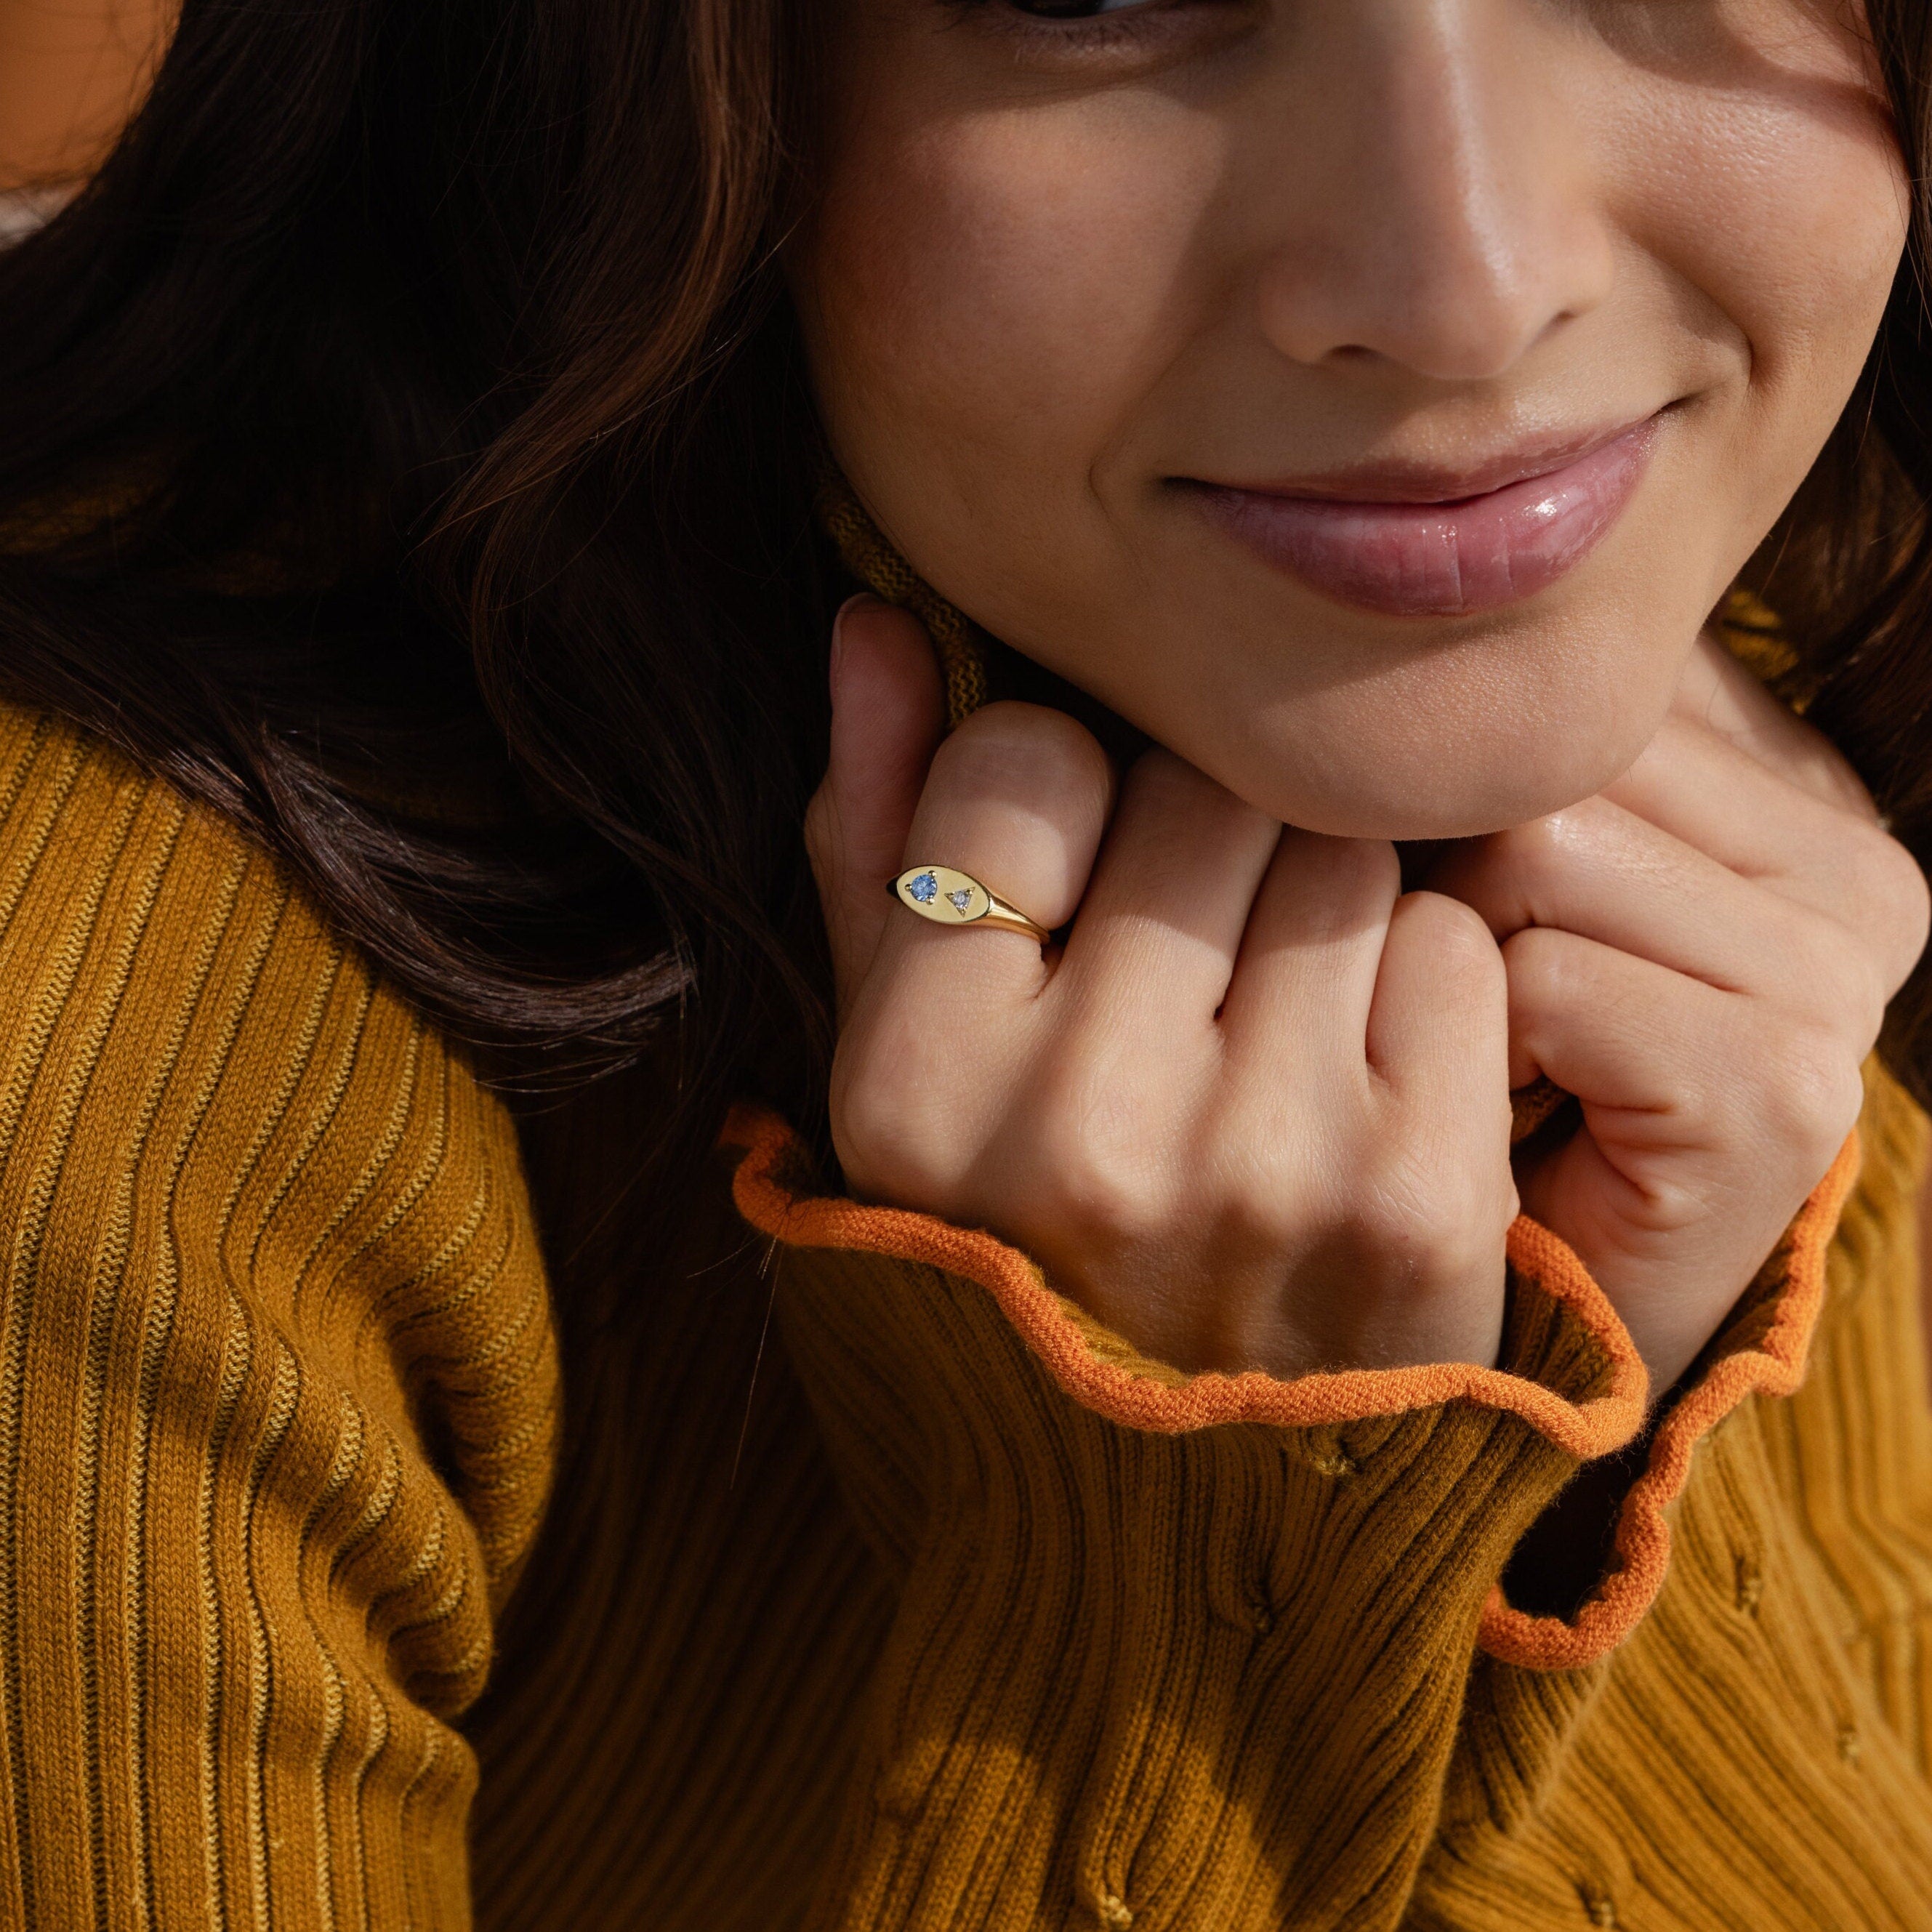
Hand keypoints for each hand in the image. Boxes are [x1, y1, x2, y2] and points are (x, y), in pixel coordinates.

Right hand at [807, 597, 1518, 1380]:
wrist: (1173, 1503)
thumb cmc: (1018, 1240)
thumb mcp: (908, 1063)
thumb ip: (874, 842)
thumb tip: (881, 618)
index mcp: (913, 1084)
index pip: (1019, 760)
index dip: (1054, 793)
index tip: (1064, 881)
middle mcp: (1077, 1127)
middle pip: (1204, 790)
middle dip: (1202, 841)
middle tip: (1191, 955)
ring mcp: (1260, 1164)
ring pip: (1342, 852)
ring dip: (1317, 903)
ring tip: (1272, 1018)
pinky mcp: (1418, 1200)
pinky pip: (1456, 947)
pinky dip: (1421, 984)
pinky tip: (1364, 1076)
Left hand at [1430, 633, 1929, 1397]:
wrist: (1541, 1288)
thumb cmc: (1506, 1061)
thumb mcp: (1524, 869)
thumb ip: (1524, 746)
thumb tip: (1410, 616)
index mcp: (1806, 791)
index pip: (1588, 679)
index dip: (1472, 782)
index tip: (1464, 887)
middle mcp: (1857, 869)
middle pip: (1554, 754)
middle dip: (1454, 862)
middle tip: (1469, 980)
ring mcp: (1842, 977)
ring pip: (1536, 847)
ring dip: (1462, 951)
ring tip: (1497, 1040)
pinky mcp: (1783, 1084)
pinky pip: (1543, 978)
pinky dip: (1487, 1041)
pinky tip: (1520, 1100)